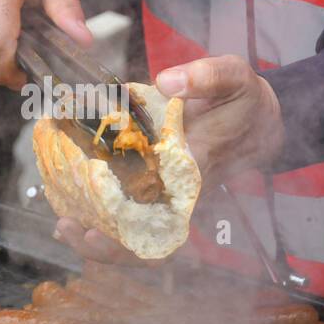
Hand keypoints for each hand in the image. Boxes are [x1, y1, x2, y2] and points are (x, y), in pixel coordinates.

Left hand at [55, 55, 284, 262]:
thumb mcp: (234, 78)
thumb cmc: (243, 101)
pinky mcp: (160, 191)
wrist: (259, 120)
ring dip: (100, 239)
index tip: (95, 227)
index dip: (128, 229)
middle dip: (106, 246)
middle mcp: (180, 194)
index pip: (160, 212)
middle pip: (145, 240)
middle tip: (69, 228)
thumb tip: (166, 81)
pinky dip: (101, 219)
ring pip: (136, 237)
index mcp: (194, 171)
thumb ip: (206, 76)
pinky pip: (131, 217)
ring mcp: (170, 197)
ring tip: (64, 226)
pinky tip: (71, 210)